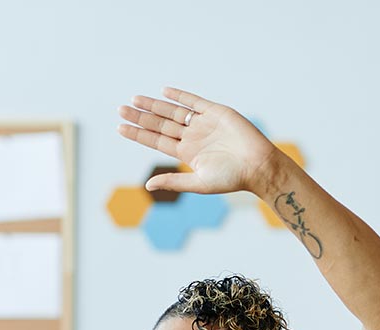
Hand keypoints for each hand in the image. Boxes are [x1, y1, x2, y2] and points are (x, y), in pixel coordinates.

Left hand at [118, 88, 281, 196]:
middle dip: (141, 117)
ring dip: (154, 105)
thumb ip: (174, 181)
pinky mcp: (216, 112)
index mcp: (186, 154)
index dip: (138, 134)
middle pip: (160, 124)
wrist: (259, 166)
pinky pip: (194, 102)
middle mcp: (192, 137)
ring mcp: (203, 124)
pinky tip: (164, 92)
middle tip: (121, 108)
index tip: (120, 127)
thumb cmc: (232, 178)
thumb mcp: (199, 183)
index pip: (156, 141)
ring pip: (173, 112)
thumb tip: (147, 186)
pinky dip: (180, 96)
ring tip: (134, 99)